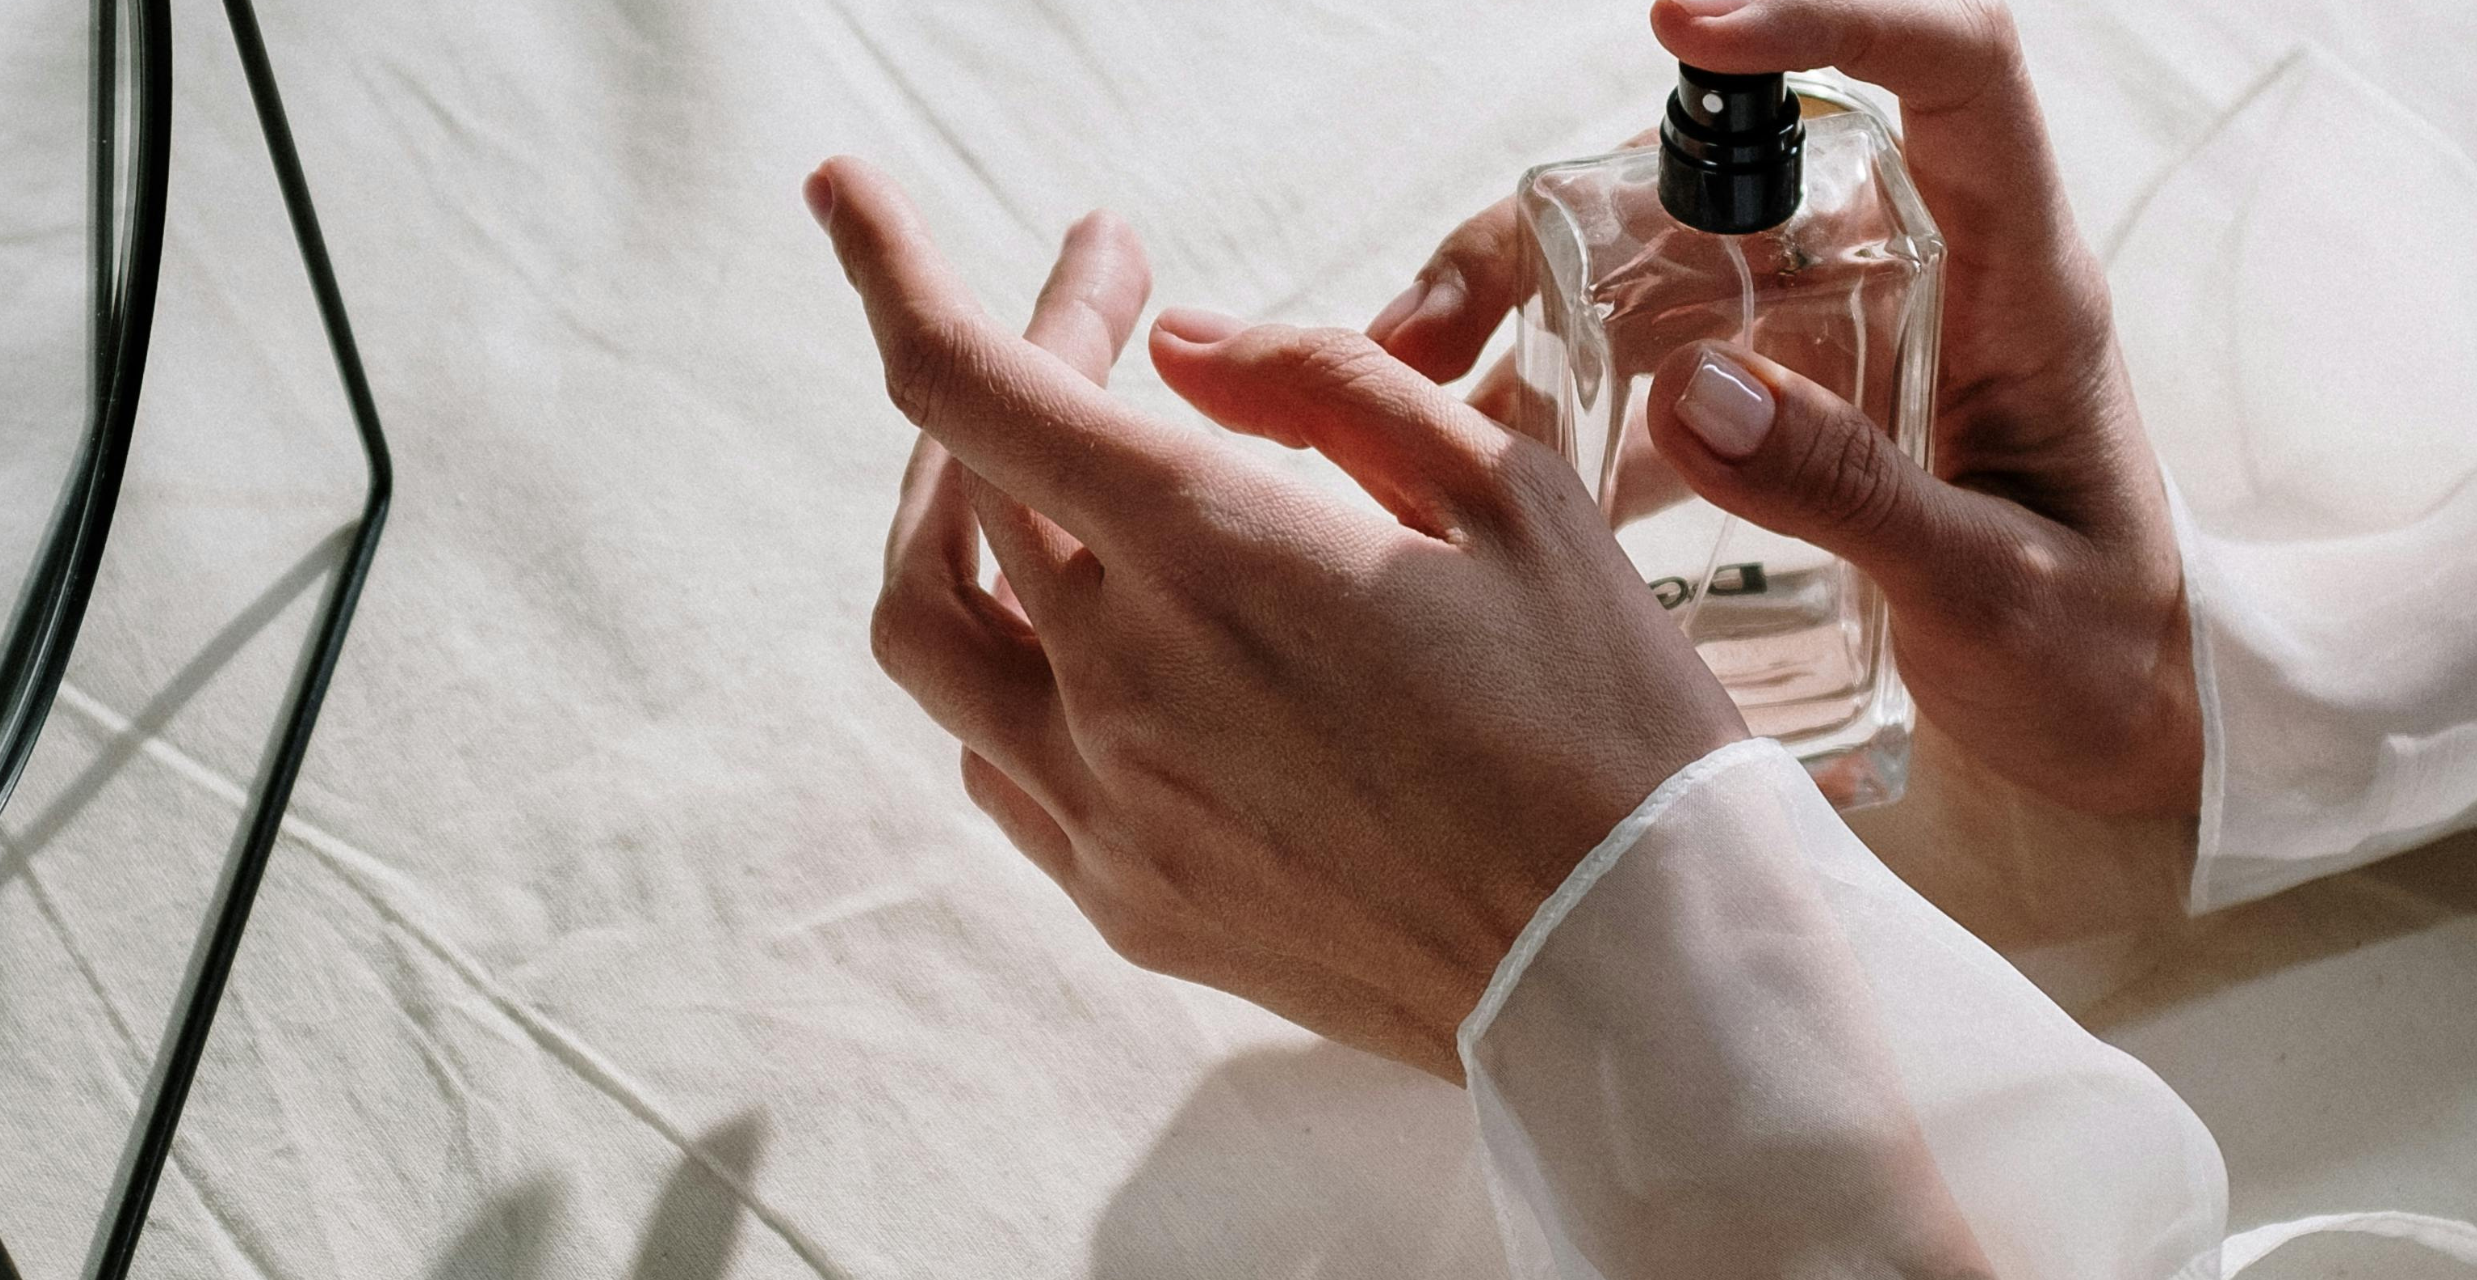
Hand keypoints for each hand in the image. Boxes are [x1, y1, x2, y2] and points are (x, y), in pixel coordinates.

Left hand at [808, 156, 1744, 1080]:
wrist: (1630, 970)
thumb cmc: (1597, 719)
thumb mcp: (1505, 492)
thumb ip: (1319, 386)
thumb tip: (1180, 347)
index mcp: (1212, 551)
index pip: (972, 383)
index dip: (888, 270)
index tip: (847, 195)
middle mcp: (1121, 679)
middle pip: (959, 484)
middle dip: (1014, 362)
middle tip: (1110, 314)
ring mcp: (1106, 806)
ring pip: (930, 630)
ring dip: (952, 518)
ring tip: (1042, 467)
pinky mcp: (1123, 900)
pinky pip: (992, 756)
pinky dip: (1005, 664)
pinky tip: (1086, 633)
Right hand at [1371, 0, 2200, 818]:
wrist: (2120, 723)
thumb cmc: (2099, 651)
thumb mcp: (1996, 592)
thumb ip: (1857, 493)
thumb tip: (1693, 386)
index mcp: (2023, 279)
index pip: (1956, 71)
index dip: (1830, 19)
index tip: (1682, 28)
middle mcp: (1921, 271)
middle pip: (1733, 163)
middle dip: (1565, 208)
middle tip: (1434, 319)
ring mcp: (1841, 330)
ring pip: (1664, 251)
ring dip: (1528, 291)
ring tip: (1410, 375)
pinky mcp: (1788, 396)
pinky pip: (1652, 350)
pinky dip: (1555, 380)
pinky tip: (1474, 444)